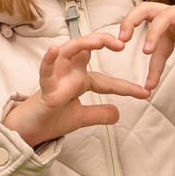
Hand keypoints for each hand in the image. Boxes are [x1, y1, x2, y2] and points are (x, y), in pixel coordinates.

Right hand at [1, 31, 150, 145]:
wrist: (29, 134)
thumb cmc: (50, 120)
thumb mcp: (81, 118)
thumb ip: (99, 113)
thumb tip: (118, 113)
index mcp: (78, 80)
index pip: (106, 80)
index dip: (125, 86)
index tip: (144, 94)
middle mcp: (68, 73)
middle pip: (86, 49)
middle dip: (103, 42)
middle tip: (121, 45)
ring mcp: (56, 78)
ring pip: (68, 51)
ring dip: (83, 43)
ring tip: (99, 41)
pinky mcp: (44, 87)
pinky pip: (45, 70)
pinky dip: (49, 59)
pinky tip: (54, 49)